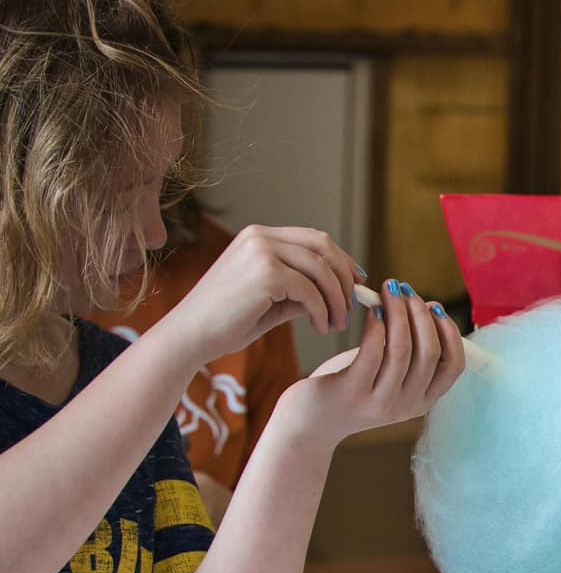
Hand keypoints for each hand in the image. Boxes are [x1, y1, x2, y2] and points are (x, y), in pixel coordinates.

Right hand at [153, 225, 361, 366]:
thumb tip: (341, 294)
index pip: (314, 239)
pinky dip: (322, 311)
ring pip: (321, 268)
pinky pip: (310, 290)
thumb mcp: (273, 301)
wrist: (191, 335)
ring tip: (338, 324)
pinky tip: (321, 328)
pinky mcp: (264, 272)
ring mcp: (260, 250)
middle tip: (353, 307)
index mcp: (259, 237)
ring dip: (337, 299)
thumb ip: (303, 291)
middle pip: (323, 247)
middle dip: (345, 277)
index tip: (356, 283)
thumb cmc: (227, 322)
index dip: (341, 260)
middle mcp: (260, 236)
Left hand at [269, 282, 464, 447]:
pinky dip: (376, 325)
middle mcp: (407, 406)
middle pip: (429, 352)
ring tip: (388, 291)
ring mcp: (381, 402)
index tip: (434, 307)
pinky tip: (372, 311)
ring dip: (398, 312)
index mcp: (422, 402)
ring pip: (402, 349)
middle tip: (406, 291)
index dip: (449, 332)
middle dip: (420, 314)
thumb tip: (427, 308)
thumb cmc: (350, 388)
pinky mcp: (353, 393)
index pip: (454, 366)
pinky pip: (373, 351)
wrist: (311, 421)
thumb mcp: (389, 377)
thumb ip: (410, 354)